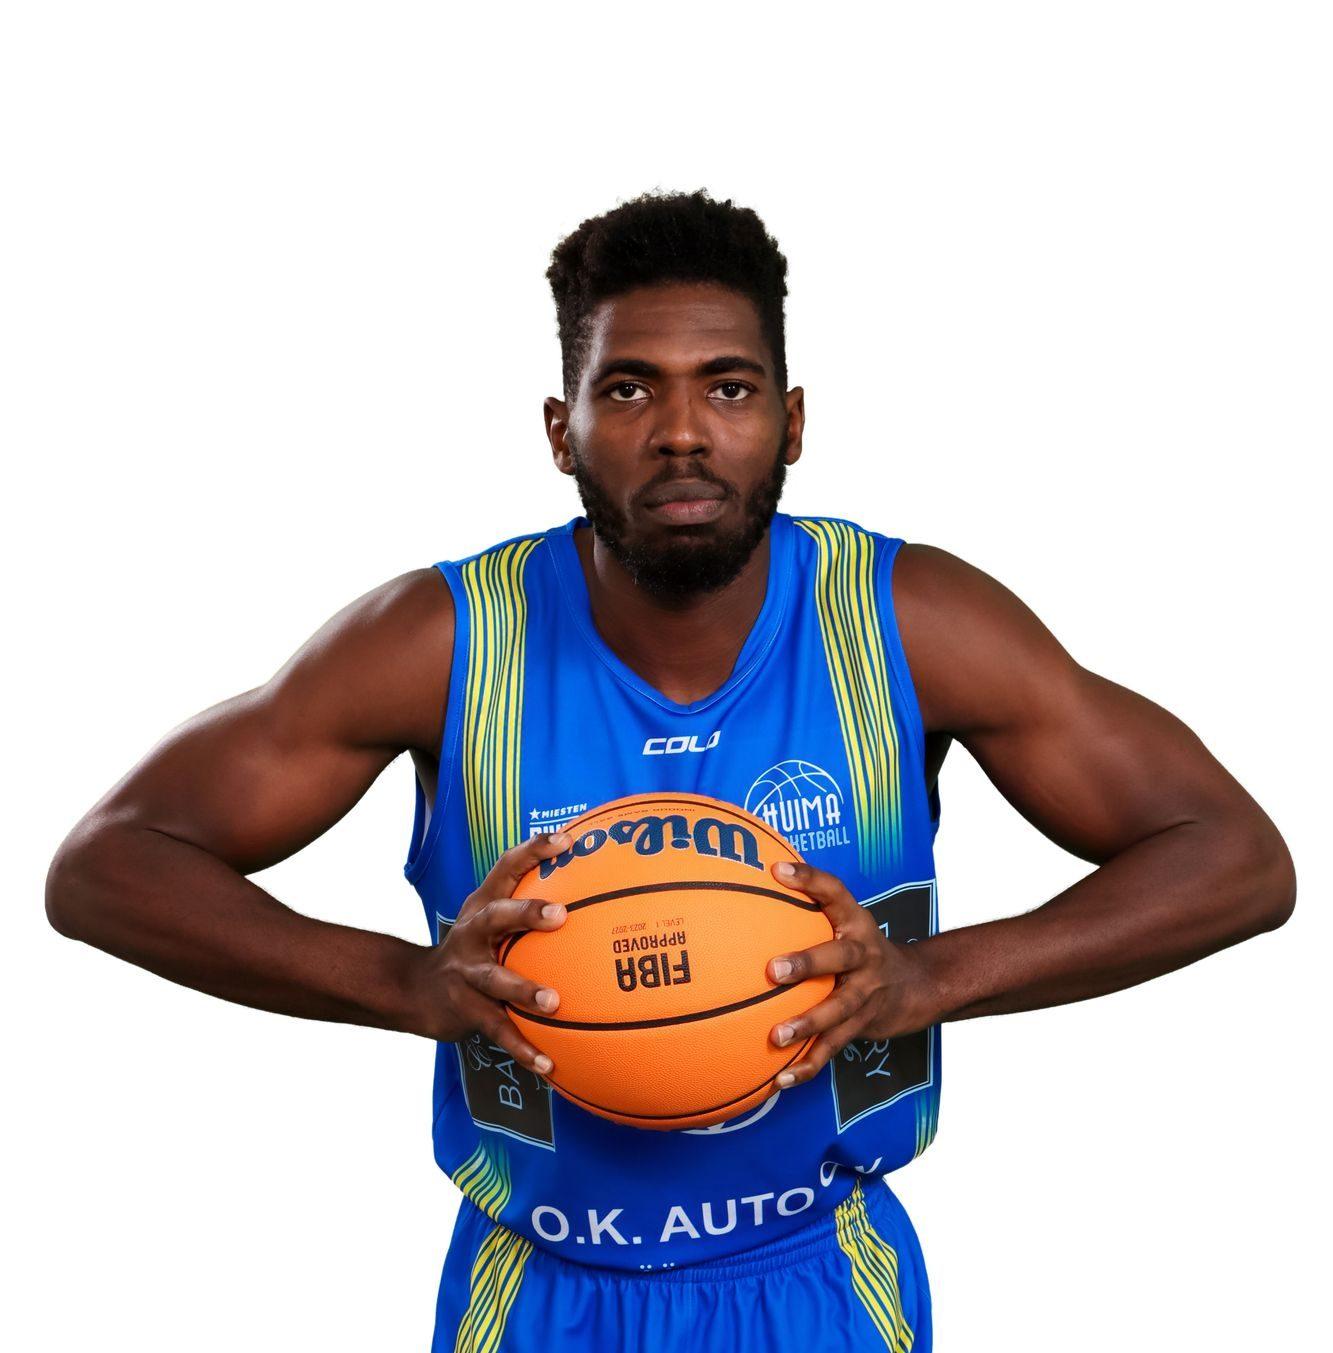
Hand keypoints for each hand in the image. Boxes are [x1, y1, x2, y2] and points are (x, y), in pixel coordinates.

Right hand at [403, 832, 569, 1075]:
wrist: (415, 990)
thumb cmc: (474, 949)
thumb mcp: (492, 920)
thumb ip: (530, 905)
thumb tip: (596, 890)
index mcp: (483, 906)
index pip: (506, 867)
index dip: (534, 850)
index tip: (567, 840)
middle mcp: (473, 933)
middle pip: (497, 916)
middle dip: (526, 912)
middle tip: (560, 915)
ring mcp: (467, 973)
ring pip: (496, 980)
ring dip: (525, 990)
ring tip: (555, 1003)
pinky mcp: (466, 1010)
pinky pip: (499, 1031)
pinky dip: (525, 1048)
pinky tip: (550, 1065)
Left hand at [766, 860, 936, 1088]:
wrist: (917, 986)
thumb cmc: (861, 947)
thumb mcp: (846, 919)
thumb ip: (808, 904)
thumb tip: (755, 877)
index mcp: (856, 922)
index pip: (835, 892)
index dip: (809, 879)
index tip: (777, 870)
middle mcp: (865, 955)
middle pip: (840, 956)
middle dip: (808, 963)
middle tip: (772, 969)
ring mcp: (866, 993)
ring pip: (838, 1010)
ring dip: (807, 1024)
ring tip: (776, 1036)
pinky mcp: (862, 1026)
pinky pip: (833, 1047)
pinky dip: (808, 1065)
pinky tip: (780, 1078)